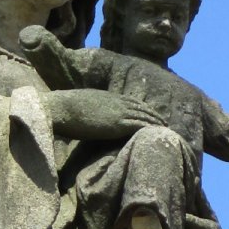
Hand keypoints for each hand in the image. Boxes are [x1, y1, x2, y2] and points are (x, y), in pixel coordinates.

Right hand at [47, 89, 164, 140]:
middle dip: (154, 114)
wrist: (63, 107)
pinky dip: (150, 128)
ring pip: (144, 116)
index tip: (150, 111)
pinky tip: (156, 132)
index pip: (131, 100)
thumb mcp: (81, 104)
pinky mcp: (117, 124)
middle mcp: (117, 102)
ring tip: (166, 128)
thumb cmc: (66, 108)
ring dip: (156, 121)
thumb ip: (90, 108)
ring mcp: (118, 112)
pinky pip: (139, 125)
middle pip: (141, 107)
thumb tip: (87, 114)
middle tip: (164, 120)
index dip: (143, 106)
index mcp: (109, 96)